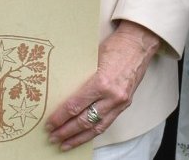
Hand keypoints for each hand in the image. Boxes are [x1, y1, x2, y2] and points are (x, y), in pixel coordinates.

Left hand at [47, 20, 162, 148]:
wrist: (139, 44)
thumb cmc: (114, 46)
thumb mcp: (91, 59)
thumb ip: (80, 77)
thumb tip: (61, 93)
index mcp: (101, 82)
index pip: (75, 106)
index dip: (60, 117)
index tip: (49, 123)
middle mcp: (111, 96)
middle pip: (84, 120)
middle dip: (66, 131)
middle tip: (52, 137)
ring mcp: (120, 102)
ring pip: (96, 127)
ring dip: (79, 138)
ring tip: (64, 144)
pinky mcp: (125, 105)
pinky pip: (107, 123)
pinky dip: (94, 132)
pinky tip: (83, 136)